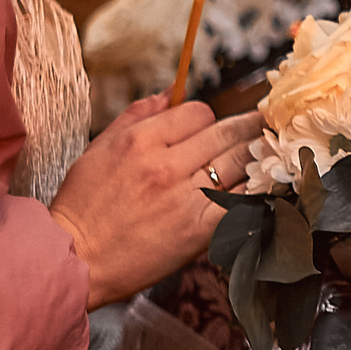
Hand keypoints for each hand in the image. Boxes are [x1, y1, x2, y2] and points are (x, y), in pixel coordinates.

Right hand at [48, 93, 263, 309]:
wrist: (78, 259)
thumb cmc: (84, 206)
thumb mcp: (100, 148)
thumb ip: (138, 115)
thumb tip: (171, 90)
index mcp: (141, 141)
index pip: (198, 112)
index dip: (208, 116)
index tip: (212, 125)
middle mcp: (166, 165)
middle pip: (225, 133)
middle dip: (250, 125)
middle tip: (268, 121)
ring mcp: (185, 198)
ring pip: (239, 162)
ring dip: (259, 153)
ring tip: (272, 147)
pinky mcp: (198, 229)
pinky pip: (240, 201)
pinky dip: (256, 190)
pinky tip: (265, 184)